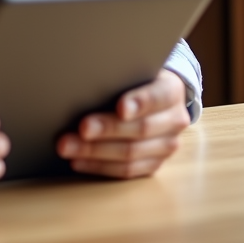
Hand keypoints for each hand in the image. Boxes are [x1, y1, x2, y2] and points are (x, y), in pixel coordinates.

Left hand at [56, 69, 189, 178]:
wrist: (156, 99)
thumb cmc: (136, 81)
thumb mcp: (134, 71)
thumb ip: (119, 77)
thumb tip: (84, 83)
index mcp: (172, 91)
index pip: (158, 97)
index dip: (140, 102)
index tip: (120, 107)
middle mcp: (175, 120)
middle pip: (141, 129)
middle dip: (108, 129)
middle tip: (82, 128)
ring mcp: (167, 146)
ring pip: (130, 154)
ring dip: (95, 152)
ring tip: (69, 147)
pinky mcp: (154, 165)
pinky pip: (126, 171)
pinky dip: (99, 166)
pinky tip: (78, 161)